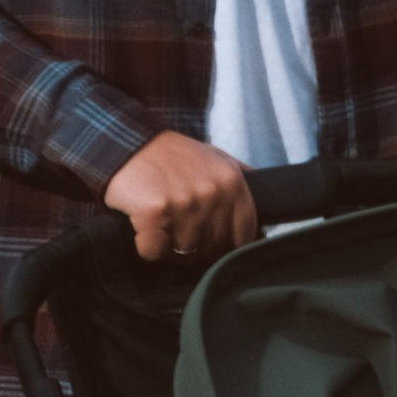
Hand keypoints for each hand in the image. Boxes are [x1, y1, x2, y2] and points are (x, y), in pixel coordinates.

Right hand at [103, 132, 257, 265]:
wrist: (129, 143)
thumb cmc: (173, 156)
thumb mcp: (216, 158)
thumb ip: (241, 178)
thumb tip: (267, 202)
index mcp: (233, 183)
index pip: (244, 235)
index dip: (227, 245)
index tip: (212, 243)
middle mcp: (213, 193)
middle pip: (213, 248)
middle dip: (196, 248)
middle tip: (178, 231)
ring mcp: (185, 203)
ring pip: (184, 253)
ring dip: (170, 248)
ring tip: (160, 227)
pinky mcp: (156, 212)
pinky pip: (155, 252)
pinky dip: (146, 248)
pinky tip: (143, 230)